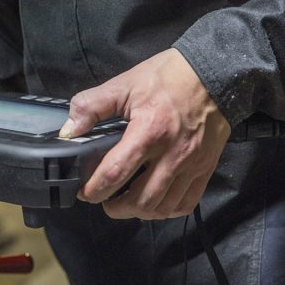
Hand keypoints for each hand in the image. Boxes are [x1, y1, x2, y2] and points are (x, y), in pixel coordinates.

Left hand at [60, 48, 230, 219]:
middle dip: (115, 208)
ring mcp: (192, 164)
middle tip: (103, 199)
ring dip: (139, 212)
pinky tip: (153, 202)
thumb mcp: (124, 85)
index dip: (94, 189)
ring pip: (163, 207)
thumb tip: (69, 131)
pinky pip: (186, 203)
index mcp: (148, 132)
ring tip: (125, 202)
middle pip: (140, 201)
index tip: (84, 192)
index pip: (115, 173)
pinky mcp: (205, 168)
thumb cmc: (168, 77)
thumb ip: (91, 107)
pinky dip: (166, 210)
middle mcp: (172, 154)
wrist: (215, 73)